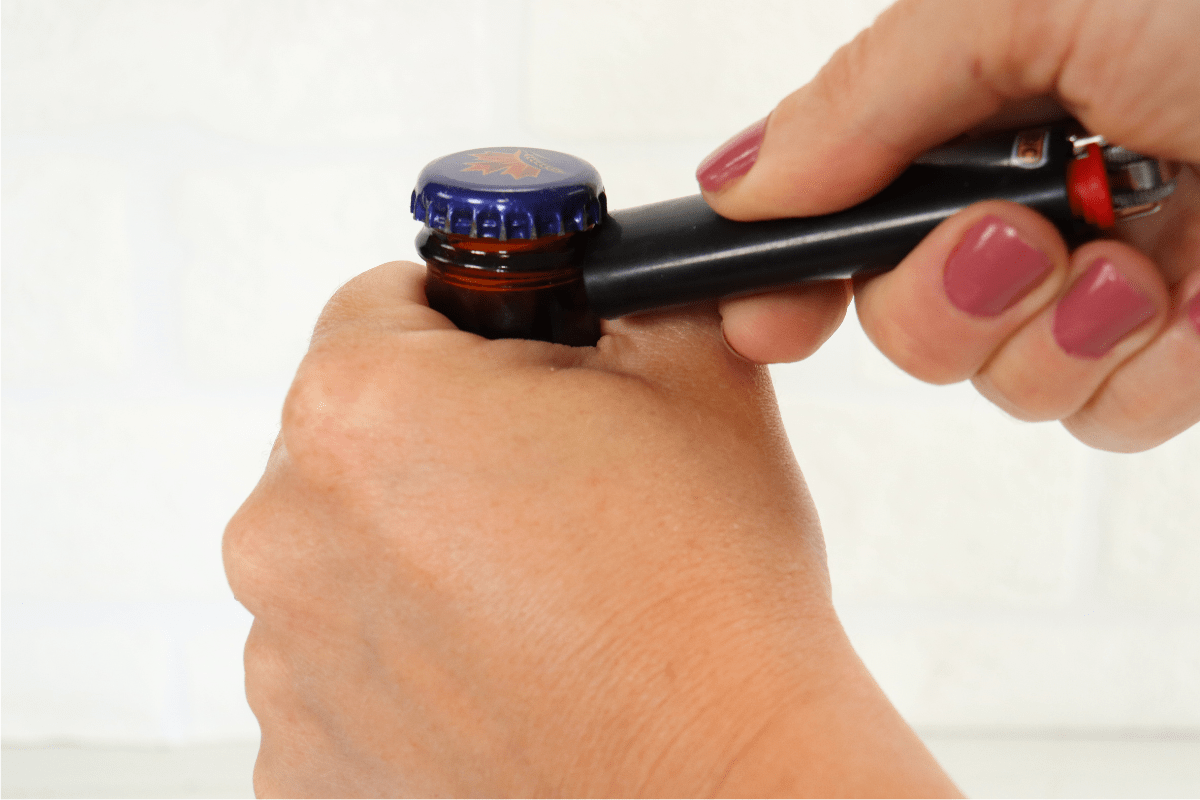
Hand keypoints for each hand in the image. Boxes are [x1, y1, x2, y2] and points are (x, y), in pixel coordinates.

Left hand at [224, 262, 957, 796]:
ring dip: (415, 557)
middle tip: (544, 490)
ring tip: (534, 597)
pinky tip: (500, 671)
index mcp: (359, 408)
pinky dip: (404, 658)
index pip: (378, 303)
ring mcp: (283, 663)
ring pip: (342, 554)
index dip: (461, 319)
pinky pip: (341, 665)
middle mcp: (285, 532)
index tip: (506, 358)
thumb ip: (617, 283)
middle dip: (439, 442)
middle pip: (350, 436)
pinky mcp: (306, 762)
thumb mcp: (693, 370)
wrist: (725, 786)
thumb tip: (586, 268)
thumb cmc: (708, 598)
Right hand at [698, 0, 1199, 452]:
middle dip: (941, 300)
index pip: (835, 208)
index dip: (786, 271)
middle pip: (899, 318)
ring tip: (1136, 257)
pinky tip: (1193, 302)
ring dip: (1052, 336)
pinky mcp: (1191, 345)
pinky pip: (1107, 418)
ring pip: (997, 382)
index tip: (766, 319)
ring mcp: (1109, 275)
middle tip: (1020, 238)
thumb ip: (864, 101)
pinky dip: (1144, 372)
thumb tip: (739, 179)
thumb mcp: (1025, 5)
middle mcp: (1032, 194)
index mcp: (982, 105)